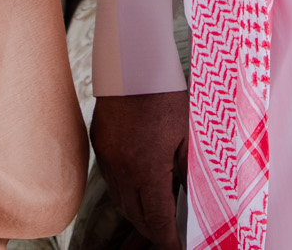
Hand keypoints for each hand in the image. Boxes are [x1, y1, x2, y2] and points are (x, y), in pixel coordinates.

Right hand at [91, 90, 188, 249]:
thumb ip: (187, 168)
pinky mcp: (99, 144)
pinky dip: (126, 190)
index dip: (168, 239)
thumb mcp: (186, 133)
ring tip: (156, 216)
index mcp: (147, 167)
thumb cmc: (164, 93)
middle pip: (136, 215)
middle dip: (153, 231)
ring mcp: (107, 157)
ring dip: (138, 212)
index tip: (177, 248)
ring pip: (120, 199)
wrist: (131, 61)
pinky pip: (111, 179)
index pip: (157, 219)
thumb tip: (191, 196)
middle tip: (170, 237)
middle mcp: (123, 168)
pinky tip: (140, 186)